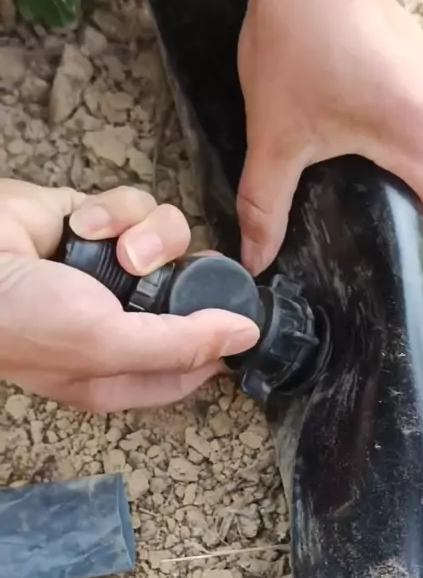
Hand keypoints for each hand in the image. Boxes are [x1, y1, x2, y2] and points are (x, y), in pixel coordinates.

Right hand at [0, 181, 258, 411]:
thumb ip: (180, 343)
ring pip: (171, 241)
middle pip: (193, 294)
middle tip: (169, 274)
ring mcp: (110, 271)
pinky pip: (136, 208)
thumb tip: (246, 336)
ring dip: (148, 238)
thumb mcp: (104, 346)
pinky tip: (81, 225)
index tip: (237, 314)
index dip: (219, 338)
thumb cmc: (21, 319)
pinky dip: (113, 212)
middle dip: (188, 277)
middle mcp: (122, 321)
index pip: (195, 361)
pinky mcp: (96, 225)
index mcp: (124, 369)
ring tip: (116, 250)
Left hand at [238, 0, 422, 274]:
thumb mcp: (276, 136)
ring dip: (396, 167)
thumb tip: (256, 258)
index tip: (381, 243)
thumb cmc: (299, 37)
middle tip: (346, 194)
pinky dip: (398, 137)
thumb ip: (265, 206)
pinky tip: (357, 124)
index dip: (420, 247)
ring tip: (348, 154)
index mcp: (421, 139)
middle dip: (396, 202)